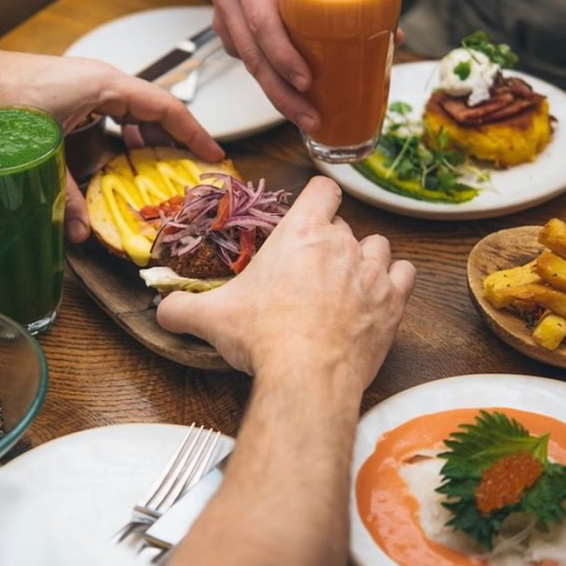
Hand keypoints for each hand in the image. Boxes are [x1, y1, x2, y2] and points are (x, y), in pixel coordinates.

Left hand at [0, 47, 223, 241]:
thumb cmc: (2, 101)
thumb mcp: (41, 150)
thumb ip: (66, 194)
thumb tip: (82, 235)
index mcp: (106, 86)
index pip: (165, 108)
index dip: (194, 133)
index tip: (214, 156)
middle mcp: (102, 81)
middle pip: (154, 111)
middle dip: (174, 141)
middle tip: (190, 172)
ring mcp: (87, 86)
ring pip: (133, 112)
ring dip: (147, 139)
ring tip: (160, 170)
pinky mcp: (72, 94)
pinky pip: (112, 113)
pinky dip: (123, 135)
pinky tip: (120, 158)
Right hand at [157, 177, 415, 389]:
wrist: (306, 375)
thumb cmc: (262, 336)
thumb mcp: (211, 319)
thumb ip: (181, 309)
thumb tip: (161, 312)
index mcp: (300, 233)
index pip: (322, 190)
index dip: (317, 200)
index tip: (309, 215)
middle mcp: (341, 244)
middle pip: (344, 226)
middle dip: (330, 243)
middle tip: (310, 271)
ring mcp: (371, 272)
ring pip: (378, 246)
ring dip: (365, 258)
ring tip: (347, 280)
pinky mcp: (392, 303)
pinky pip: (405, 275)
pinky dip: (394, 282)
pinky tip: (377, 296)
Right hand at [210, 0, 407, 133]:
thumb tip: (395, 37)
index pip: (264, 22)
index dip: (284, 55)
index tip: (307, 81)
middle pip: (254, 57)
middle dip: (284, 94)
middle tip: (311, 116)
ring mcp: (224, 18)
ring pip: (250, 66)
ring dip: (280, 97)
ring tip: (306, 118)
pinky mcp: (224, 34)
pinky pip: (248, 63)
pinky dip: (272, 81)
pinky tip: (291, 96)